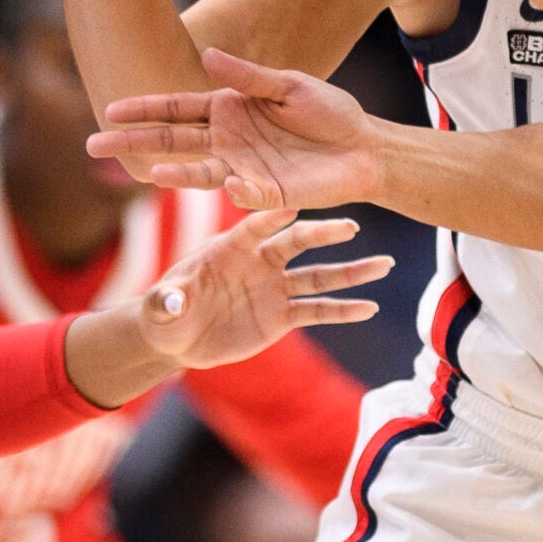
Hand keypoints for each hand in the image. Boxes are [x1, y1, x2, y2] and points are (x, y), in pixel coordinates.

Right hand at [89, 48, 384, 209]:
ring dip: (176, 174)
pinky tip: (229, 183)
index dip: (144, 109)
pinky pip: (246, 193)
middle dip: (134, 144)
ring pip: (200, 172)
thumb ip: (248, 76)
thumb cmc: (328, 113)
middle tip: (94, 146)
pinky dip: (237, 190)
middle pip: (172, 142)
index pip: (176, 109)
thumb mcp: (289, 86)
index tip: (110, 109)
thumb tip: (206, 54)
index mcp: (227, 109)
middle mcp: (227, 141)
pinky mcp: (268, 193)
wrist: (364, 148)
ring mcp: (244, 169)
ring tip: (149, 173)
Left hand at [138, 208, 390, 367]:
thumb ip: (166, 300)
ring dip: (350, 271)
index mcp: (229, 247)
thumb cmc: (162, 311)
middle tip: (351, 227)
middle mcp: (258, 261)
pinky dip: (342, 310)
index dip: (272, 217)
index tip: (294, 205)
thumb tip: (172, 298)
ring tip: (383, 266)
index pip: (254, 227)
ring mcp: (274, 287)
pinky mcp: (282, 315)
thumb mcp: (159, 308)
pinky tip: (369, 307)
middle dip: (323, 234)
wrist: (176, 336)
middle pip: (296, 242)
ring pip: (318, 275)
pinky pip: (317, 310)